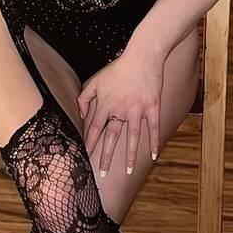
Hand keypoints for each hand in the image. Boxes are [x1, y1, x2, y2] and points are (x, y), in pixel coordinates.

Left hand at [77, 46, 163, 176]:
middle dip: (106, 157)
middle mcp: (120, 109)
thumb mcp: (96, 80)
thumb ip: (84, 97)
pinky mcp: (152, 106)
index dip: (88, 143)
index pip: (94, 128)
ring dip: (130, 156)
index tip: (84, 157)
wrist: (142, 57)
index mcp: (105, 103)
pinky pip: (153, 128)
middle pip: (111, 137)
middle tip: (102, 175)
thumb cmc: (119, 68)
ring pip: (132, 136)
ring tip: (129, 171)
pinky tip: (154, 155)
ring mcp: (137, 109)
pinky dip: (153, 142)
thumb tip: (79, 113)